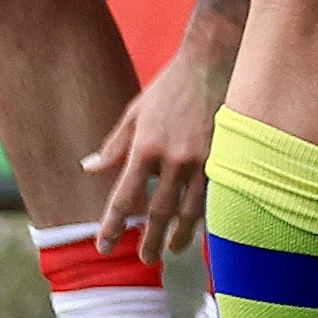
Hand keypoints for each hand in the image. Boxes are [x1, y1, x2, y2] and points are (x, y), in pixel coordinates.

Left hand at [83, 43, 227, 257]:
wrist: (215, 58)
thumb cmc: (172, 84)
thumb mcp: (136, 111)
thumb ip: (115, 144)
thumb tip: (89, 168)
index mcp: (145, 147)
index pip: (124, 198)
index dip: (112, 225)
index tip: (104, 246)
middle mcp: (173, 158)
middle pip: (159, 212)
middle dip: (150, 240)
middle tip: (146, 259)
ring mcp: (204, 158)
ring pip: (192, 209)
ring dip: (182, 235)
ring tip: (175, 249)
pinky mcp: (228, 155)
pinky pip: (217, 193)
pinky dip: (209, 213)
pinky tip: (207, 225)